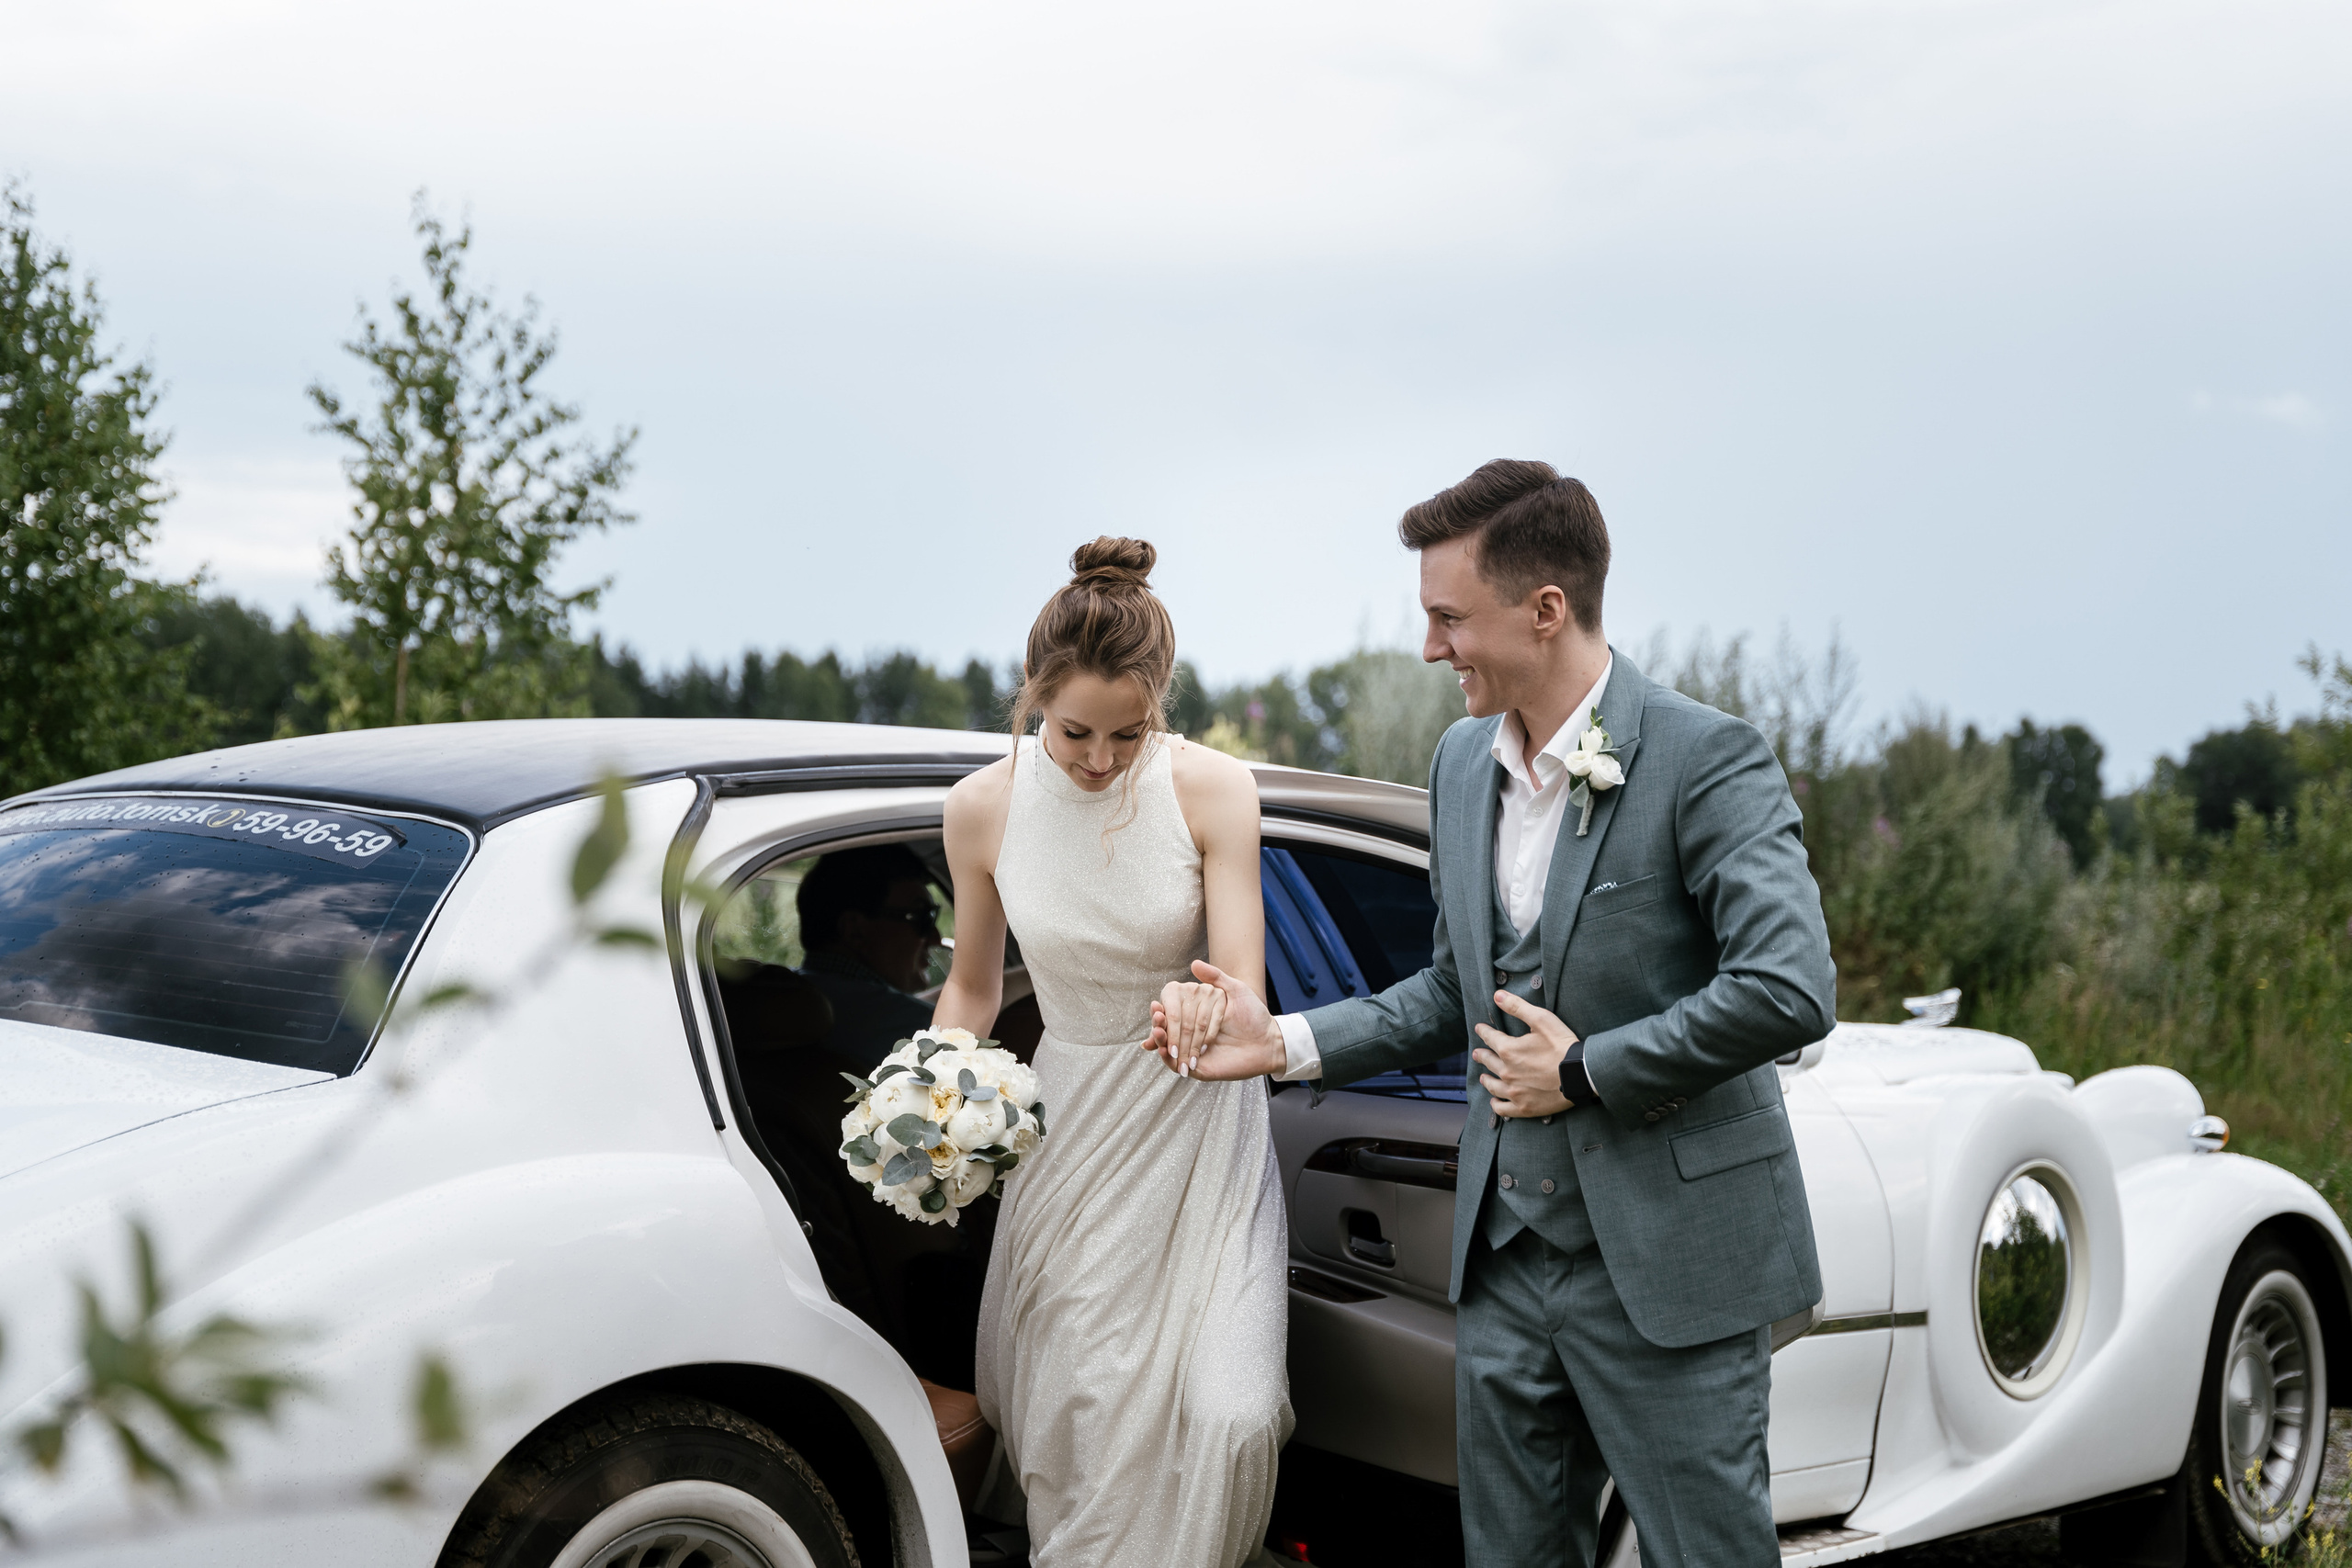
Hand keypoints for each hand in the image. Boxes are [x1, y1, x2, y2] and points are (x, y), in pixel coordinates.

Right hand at [1146, 960, 1284, 1079]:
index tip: (1157, 1007)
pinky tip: (1164, 1051)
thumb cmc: (1254, 1015)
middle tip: (1158, 1020)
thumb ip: (1215, 977)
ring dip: (1159, 1040)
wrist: (1268, 1041)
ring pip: (1167, 1047)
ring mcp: (1192, 1050)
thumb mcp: (1236, 990)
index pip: (1171, 1011)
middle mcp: (1190, 1032)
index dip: (1161, 1010)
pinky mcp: (1197, 1067)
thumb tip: (1194, 963)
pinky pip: (1176, 1065)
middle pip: (1167, 1029)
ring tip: (1158, 1033)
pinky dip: (1167, 1059)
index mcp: (1195, 1013)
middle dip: (1159, 1025)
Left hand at [1471, 990, 1576, 1118]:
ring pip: (1492, 1085)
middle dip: (1482, 1055)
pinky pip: (1502, 1108)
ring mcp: (1514, 1091)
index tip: (1479, 1028)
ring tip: (1483, 1077)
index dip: (1484, 1031)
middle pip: (1488, 1062)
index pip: (1490, 1038)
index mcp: (1508, 1050)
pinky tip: (1494, 1101)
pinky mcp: (1523, 1107)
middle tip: (1477, 1053)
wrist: (1580, 1074)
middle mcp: (1506, 1072)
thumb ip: (1517, 1007)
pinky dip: (1496, 1104)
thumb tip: (1497, 995)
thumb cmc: (1562, 1046)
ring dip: (1486, 1079)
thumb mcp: (1541, 1019)